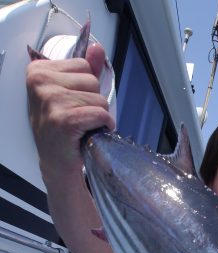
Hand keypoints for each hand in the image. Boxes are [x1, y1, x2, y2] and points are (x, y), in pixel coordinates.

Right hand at [26, 44, 114, 180]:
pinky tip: (91, 133)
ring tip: (83, 126)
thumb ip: (85, 69)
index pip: (83, 65)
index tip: (73, 102)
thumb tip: (98, 49)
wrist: (56, 162)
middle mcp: (40, 83)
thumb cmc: (63, 128)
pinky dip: (104, 125)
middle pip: (92, 80)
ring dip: (98, 115)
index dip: (86, 87)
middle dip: (93, 101)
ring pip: (98, 98)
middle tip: (79, 117)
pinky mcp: (64, 120)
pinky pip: (100, 113)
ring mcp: (51, 101)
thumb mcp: (70, 93)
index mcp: (38, 71)